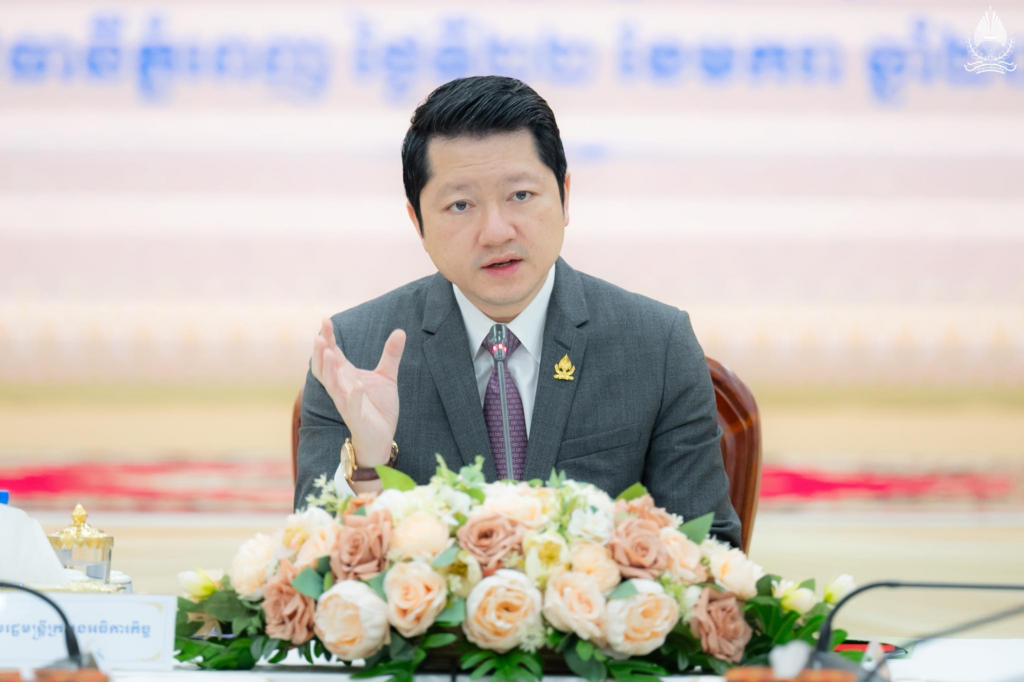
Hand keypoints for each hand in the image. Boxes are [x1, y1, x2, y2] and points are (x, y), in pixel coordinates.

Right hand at [311, 318, 406, 467]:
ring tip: (330, 353)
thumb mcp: (387, 376)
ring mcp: (346, 403)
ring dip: (329, 370)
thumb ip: (391, 354)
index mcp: (346, 375)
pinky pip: (351, 406)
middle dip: (321, 352)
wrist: (382, 437)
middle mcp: (342, 388)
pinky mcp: (356, 418)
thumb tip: (400, 331)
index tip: (326, 319)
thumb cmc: (378, 407)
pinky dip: (353, 396)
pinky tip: (358, 385)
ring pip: (332, 386)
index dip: (328, 338)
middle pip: (324, 368)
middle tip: (320, 335)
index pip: (333, 353)